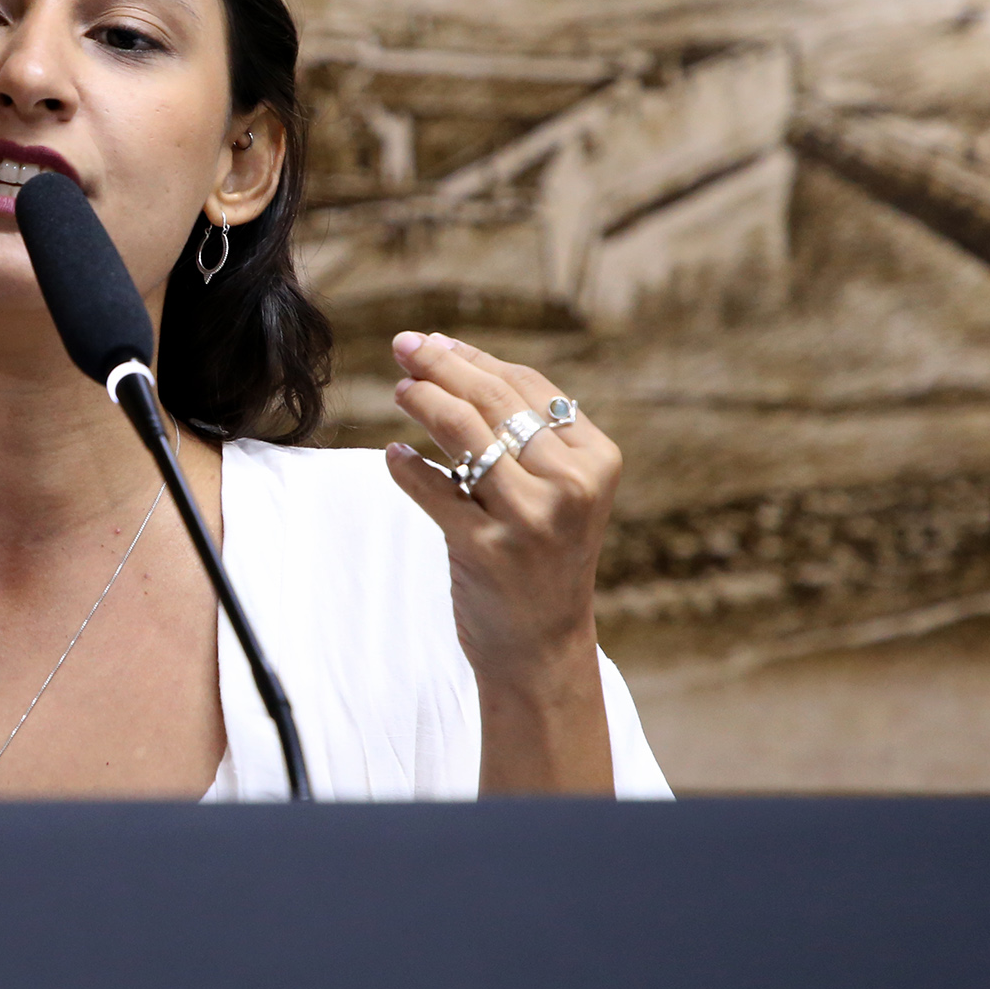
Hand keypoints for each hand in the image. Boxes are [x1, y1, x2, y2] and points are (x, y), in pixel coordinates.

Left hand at [383, 330, 619, 792]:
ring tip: (399, 389)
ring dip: (422, 400)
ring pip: (462, 432)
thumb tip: (448, 356)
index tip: (433, 341)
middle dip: (440, 364)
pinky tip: (394, 454)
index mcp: (595, 459)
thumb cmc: (541, 555)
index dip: (474, 358)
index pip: (526, 385)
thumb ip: (523, 430)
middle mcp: (569, 485)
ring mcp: (529, 518)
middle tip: (403, 346)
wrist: (542, 646)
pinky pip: (434, 488)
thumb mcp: (556, 489)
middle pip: (492, 399)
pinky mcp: (486, 548)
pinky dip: (407, 466)